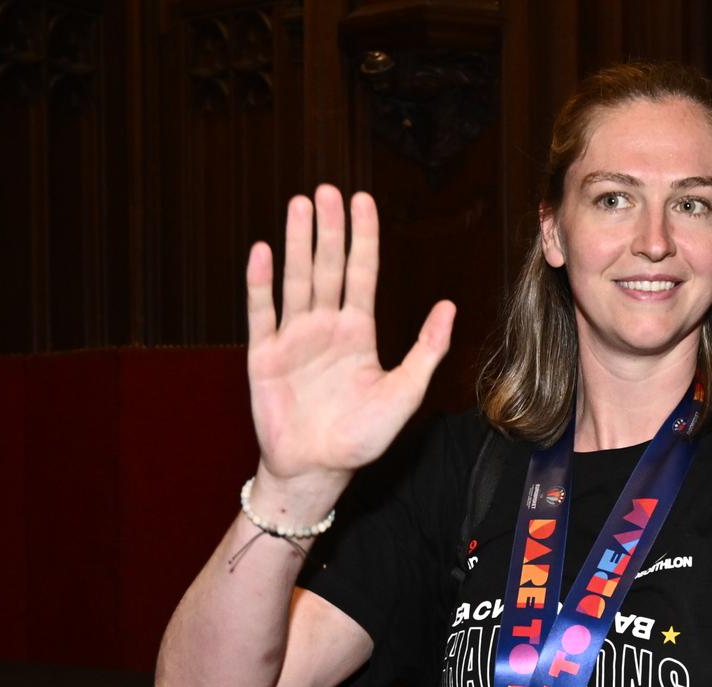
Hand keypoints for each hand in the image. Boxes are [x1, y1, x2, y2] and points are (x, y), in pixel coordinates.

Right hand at [246, 186, 455, 515]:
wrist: (317, 471)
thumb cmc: (361, 438)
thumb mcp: (405, 393)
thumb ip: (427, 350)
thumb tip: (450, 306)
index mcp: (357, 333)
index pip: (361, 273)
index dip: (363, 237)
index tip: (362, 199)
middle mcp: (325, 327)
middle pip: (327, 267)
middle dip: (328, 229)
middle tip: (326, 190)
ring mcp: (293, 338)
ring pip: (296, 280)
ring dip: (296, 243)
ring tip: (298, 205)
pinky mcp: (264, 355)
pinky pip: (262, 312)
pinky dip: (261, 282)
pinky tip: (262, 251)